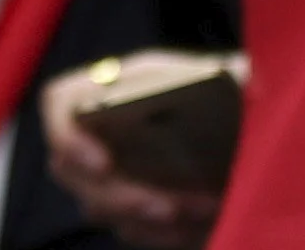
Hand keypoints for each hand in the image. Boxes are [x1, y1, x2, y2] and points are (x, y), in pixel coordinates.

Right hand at [40, 58, 229, 247]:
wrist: (243, 133)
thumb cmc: (225, 95)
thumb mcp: (227, 79)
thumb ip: (228, 75)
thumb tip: (239, 71)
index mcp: (114, 87)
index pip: (61, 103)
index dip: (67, 133)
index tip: (103, 164)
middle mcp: (100, 131)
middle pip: (68, 168)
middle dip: (116, 195)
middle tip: (165, 207)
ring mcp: (111, 175)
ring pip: (95, 206)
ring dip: (144, 217)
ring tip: (201, 209)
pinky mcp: (133, 210)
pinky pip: (129, 230)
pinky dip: (163, 234)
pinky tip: (203, 221)